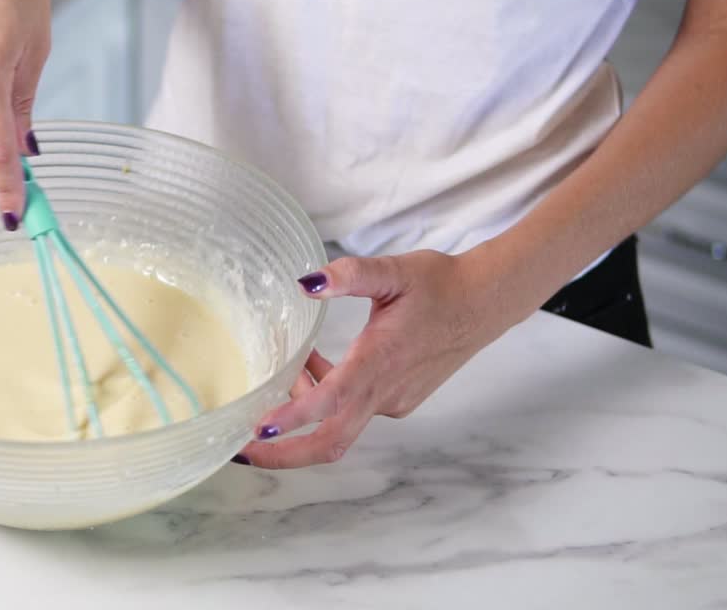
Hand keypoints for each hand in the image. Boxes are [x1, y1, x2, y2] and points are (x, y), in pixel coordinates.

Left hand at [236, 249, 528, 468]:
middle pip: (330, 442)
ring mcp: (393, 401)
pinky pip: (354, 411)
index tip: (259, 427)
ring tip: (278, 382)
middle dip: (284, 454)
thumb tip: (306, 283)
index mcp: (379, 361)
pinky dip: (327, 401)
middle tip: (240, 451)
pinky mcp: (399, 400)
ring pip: (340, 426)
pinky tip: (314, 368)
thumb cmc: (440, 284)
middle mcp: (384, 391)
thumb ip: (349, 275)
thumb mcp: (392, 271)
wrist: (486, 302)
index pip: (330, 401)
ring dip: (303, 416)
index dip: (293, 417)